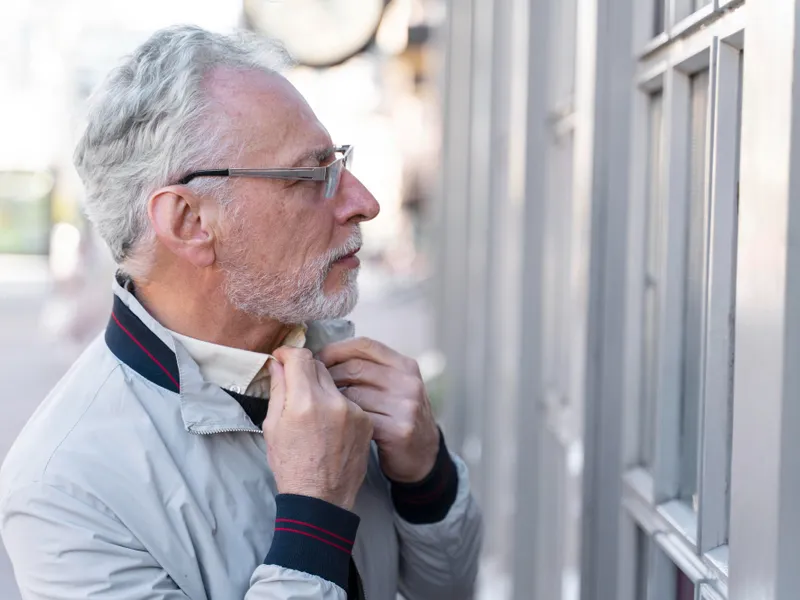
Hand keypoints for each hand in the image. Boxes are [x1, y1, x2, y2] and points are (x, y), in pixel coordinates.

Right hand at [264, 347, 372, 510]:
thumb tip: (279, 364)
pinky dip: (338, 404)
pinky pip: (349, 400)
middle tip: (295, 382)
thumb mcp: (273, 427)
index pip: (301, 357)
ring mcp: (353, 411)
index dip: (289, 354)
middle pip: (319, 366)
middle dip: (305, 370)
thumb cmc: (291, 465)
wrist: (321, 499)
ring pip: (336, 383)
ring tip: (314, 410)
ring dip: (323, 388)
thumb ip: (278, 390)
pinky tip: (330, 423)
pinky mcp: (366, 420)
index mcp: (305, 402)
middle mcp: (333, 401)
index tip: (283, 359)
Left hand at [318, 338, 439, 482]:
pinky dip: (343, 419)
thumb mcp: (395, 385)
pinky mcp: (398, 430)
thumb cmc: (398, 415)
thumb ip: (371, 368)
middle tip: (313, 384)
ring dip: (332, 399)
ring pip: (353, 394)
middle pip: (355, 367)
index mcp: (405, 366)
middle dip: (328, 374)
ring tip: (322, 405)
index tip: (317, 358)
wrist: (422, 455)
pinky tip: (337, 423)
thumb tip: (327, 354)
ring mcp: (405, 406)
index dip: (336, 349)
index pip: (365, 345)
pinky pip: (359, 418)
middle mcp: (408, 382)